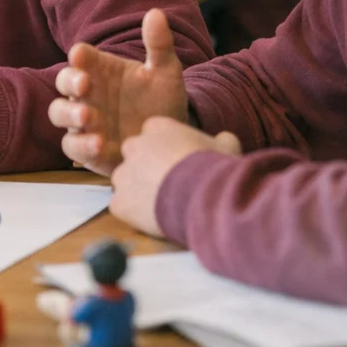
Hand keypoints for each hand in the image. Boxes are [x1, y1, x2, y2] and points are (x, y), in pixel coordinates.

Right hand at [47, 8, 188, 175]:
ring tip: (88, 117)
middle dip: (69, 82)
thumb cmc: (163, 102)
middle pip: (63, 81)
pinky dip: (81, 145)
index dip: (78, 56)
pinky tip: (99, 144)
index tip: (81, 55)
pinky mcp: (87, 149)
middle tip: (84, 85)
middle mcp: (87, 94)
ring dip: (69, 114)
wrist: (170, 142)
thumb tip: (155, 13)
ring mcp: (84, 122)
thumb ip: (159, 45)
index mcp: (101, 70)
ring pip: (58, 113)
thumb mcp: (166, 72)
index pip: (80, 56)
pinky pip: (72, 146)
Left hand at [109, 117, 240, 237]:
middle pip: (134, 155)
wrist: (204, 197)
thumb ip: (220, 140)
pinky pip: (122, 207)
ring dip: (139, 191)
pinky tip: (154, 220)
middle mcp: (134, 146)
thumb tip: (224, 140)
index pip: (153, 133)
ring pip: (125, 182)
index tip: (179, 163)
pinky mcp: (119, 202)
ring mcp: (123, 174)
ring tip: (162, 204)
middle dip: (146, 167)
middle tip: (168, 184)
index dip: (166, 150)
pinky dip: (135, 214)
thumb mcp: (226, 146)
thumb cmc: (215, 167)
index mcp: (157, 127)